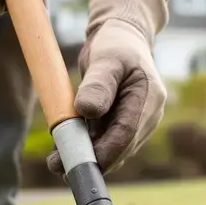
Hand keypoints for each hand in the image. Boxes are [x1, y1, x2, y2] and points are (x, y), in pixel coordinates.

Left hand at [47, 0, 168, 174]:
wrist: (122, 38)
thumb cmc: (115, 45)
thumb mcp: (106, 58)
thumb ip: (98, 84)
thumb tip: (88, 110)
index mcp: (148, 98)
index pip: (127, 134)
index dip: (105, 153)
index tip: (79, 162)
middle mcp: (147, 115)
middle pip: (121, 147)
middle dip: (92, 159)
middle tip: (58, 166)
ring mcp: (137, 122)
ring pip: (113, 148)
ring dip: (87, 155)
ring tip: (57, 160)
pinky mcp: (124, 124)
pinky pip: (106, 141)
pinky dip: (88, 146)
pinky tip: (66, 148)